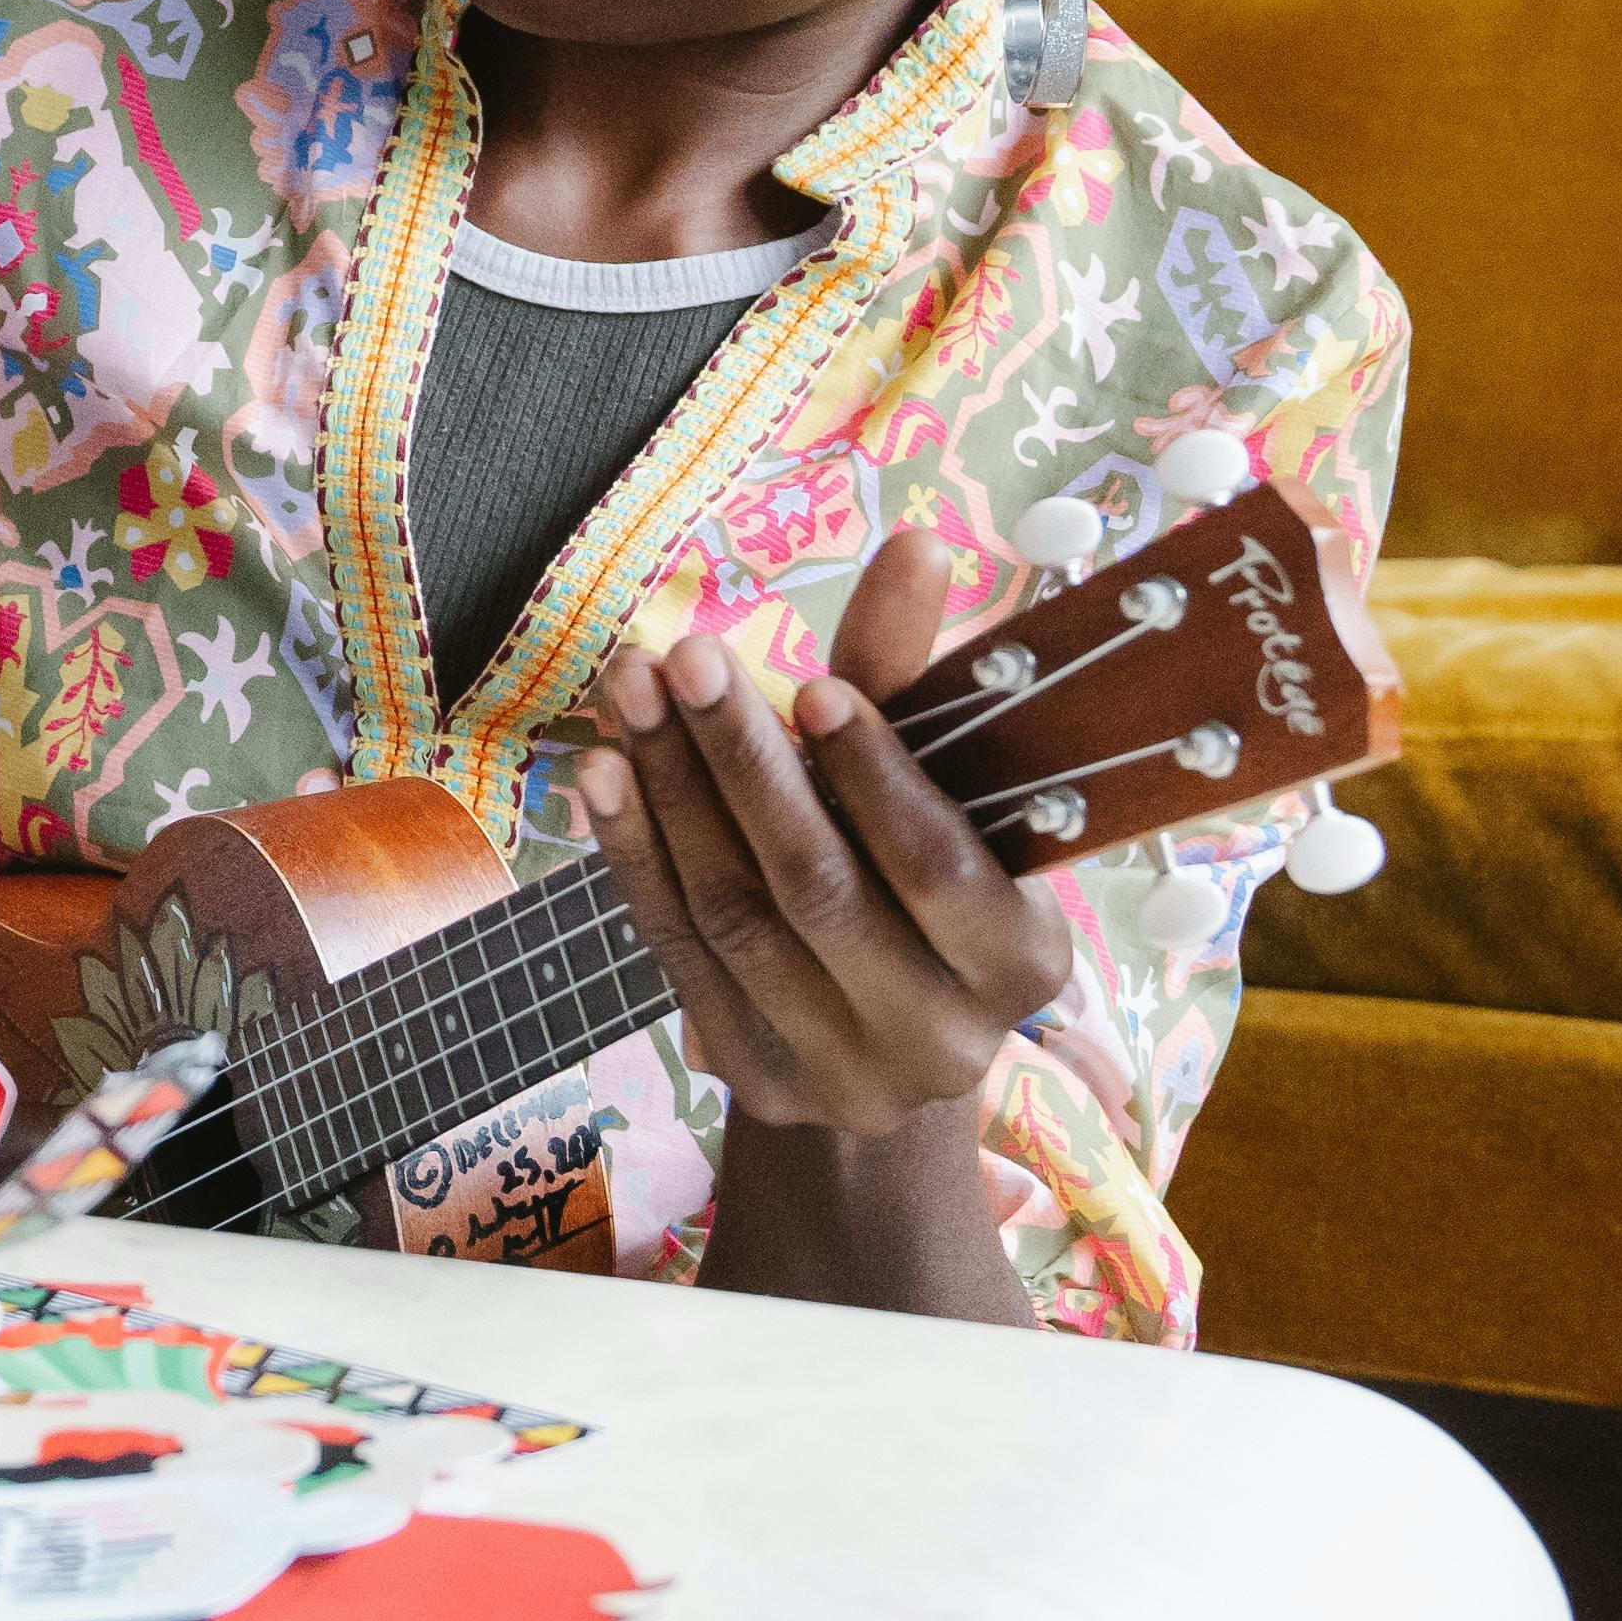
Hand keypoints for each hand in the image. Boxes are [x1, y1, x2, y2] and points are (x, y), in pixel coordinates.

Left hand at [562, 526, 1073, 1136]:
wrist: (885, 1048)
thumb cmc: (921, 884)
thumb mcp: (940, 790)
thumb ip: (911, 678)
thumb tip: (919, 543)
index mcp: (1021, 964)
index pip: (939, 869)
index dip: (876, 779)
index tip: (818, 686)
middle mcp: (941, 1036)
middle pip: (820, 888)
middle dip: (744, 764)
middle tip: (686, 658)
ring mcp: (842, 1072)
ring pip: (737, 917)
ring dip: (671, 794)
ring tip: (631, 692)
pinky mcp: (753, 1077)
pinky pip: (678, 953)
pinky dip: (633, 856)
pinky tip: (599, 773)